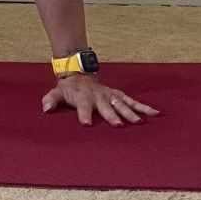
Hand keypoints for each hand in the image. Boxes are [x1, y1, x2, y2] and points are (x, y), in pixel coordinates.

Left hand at [41, 74, 158, 126]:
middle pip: (105, 107)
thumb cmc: (68, 89)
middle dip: (112, 116)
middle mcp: (98, 96)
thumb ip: (50, 100)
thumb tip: (45, 108)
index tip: (85, 124)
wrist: (80, 74)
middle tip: (119, 125)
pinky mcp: (118, 95)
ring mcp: (110, 95)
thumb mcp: (56, 92)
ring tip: (139, 122)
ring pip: (122, 104)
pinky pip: (132, 101)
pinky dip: (143, 107)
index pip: (83, 107)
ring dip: (130, 113)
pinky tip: (154, 113)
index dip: (83, 115)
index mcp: (83, 97)